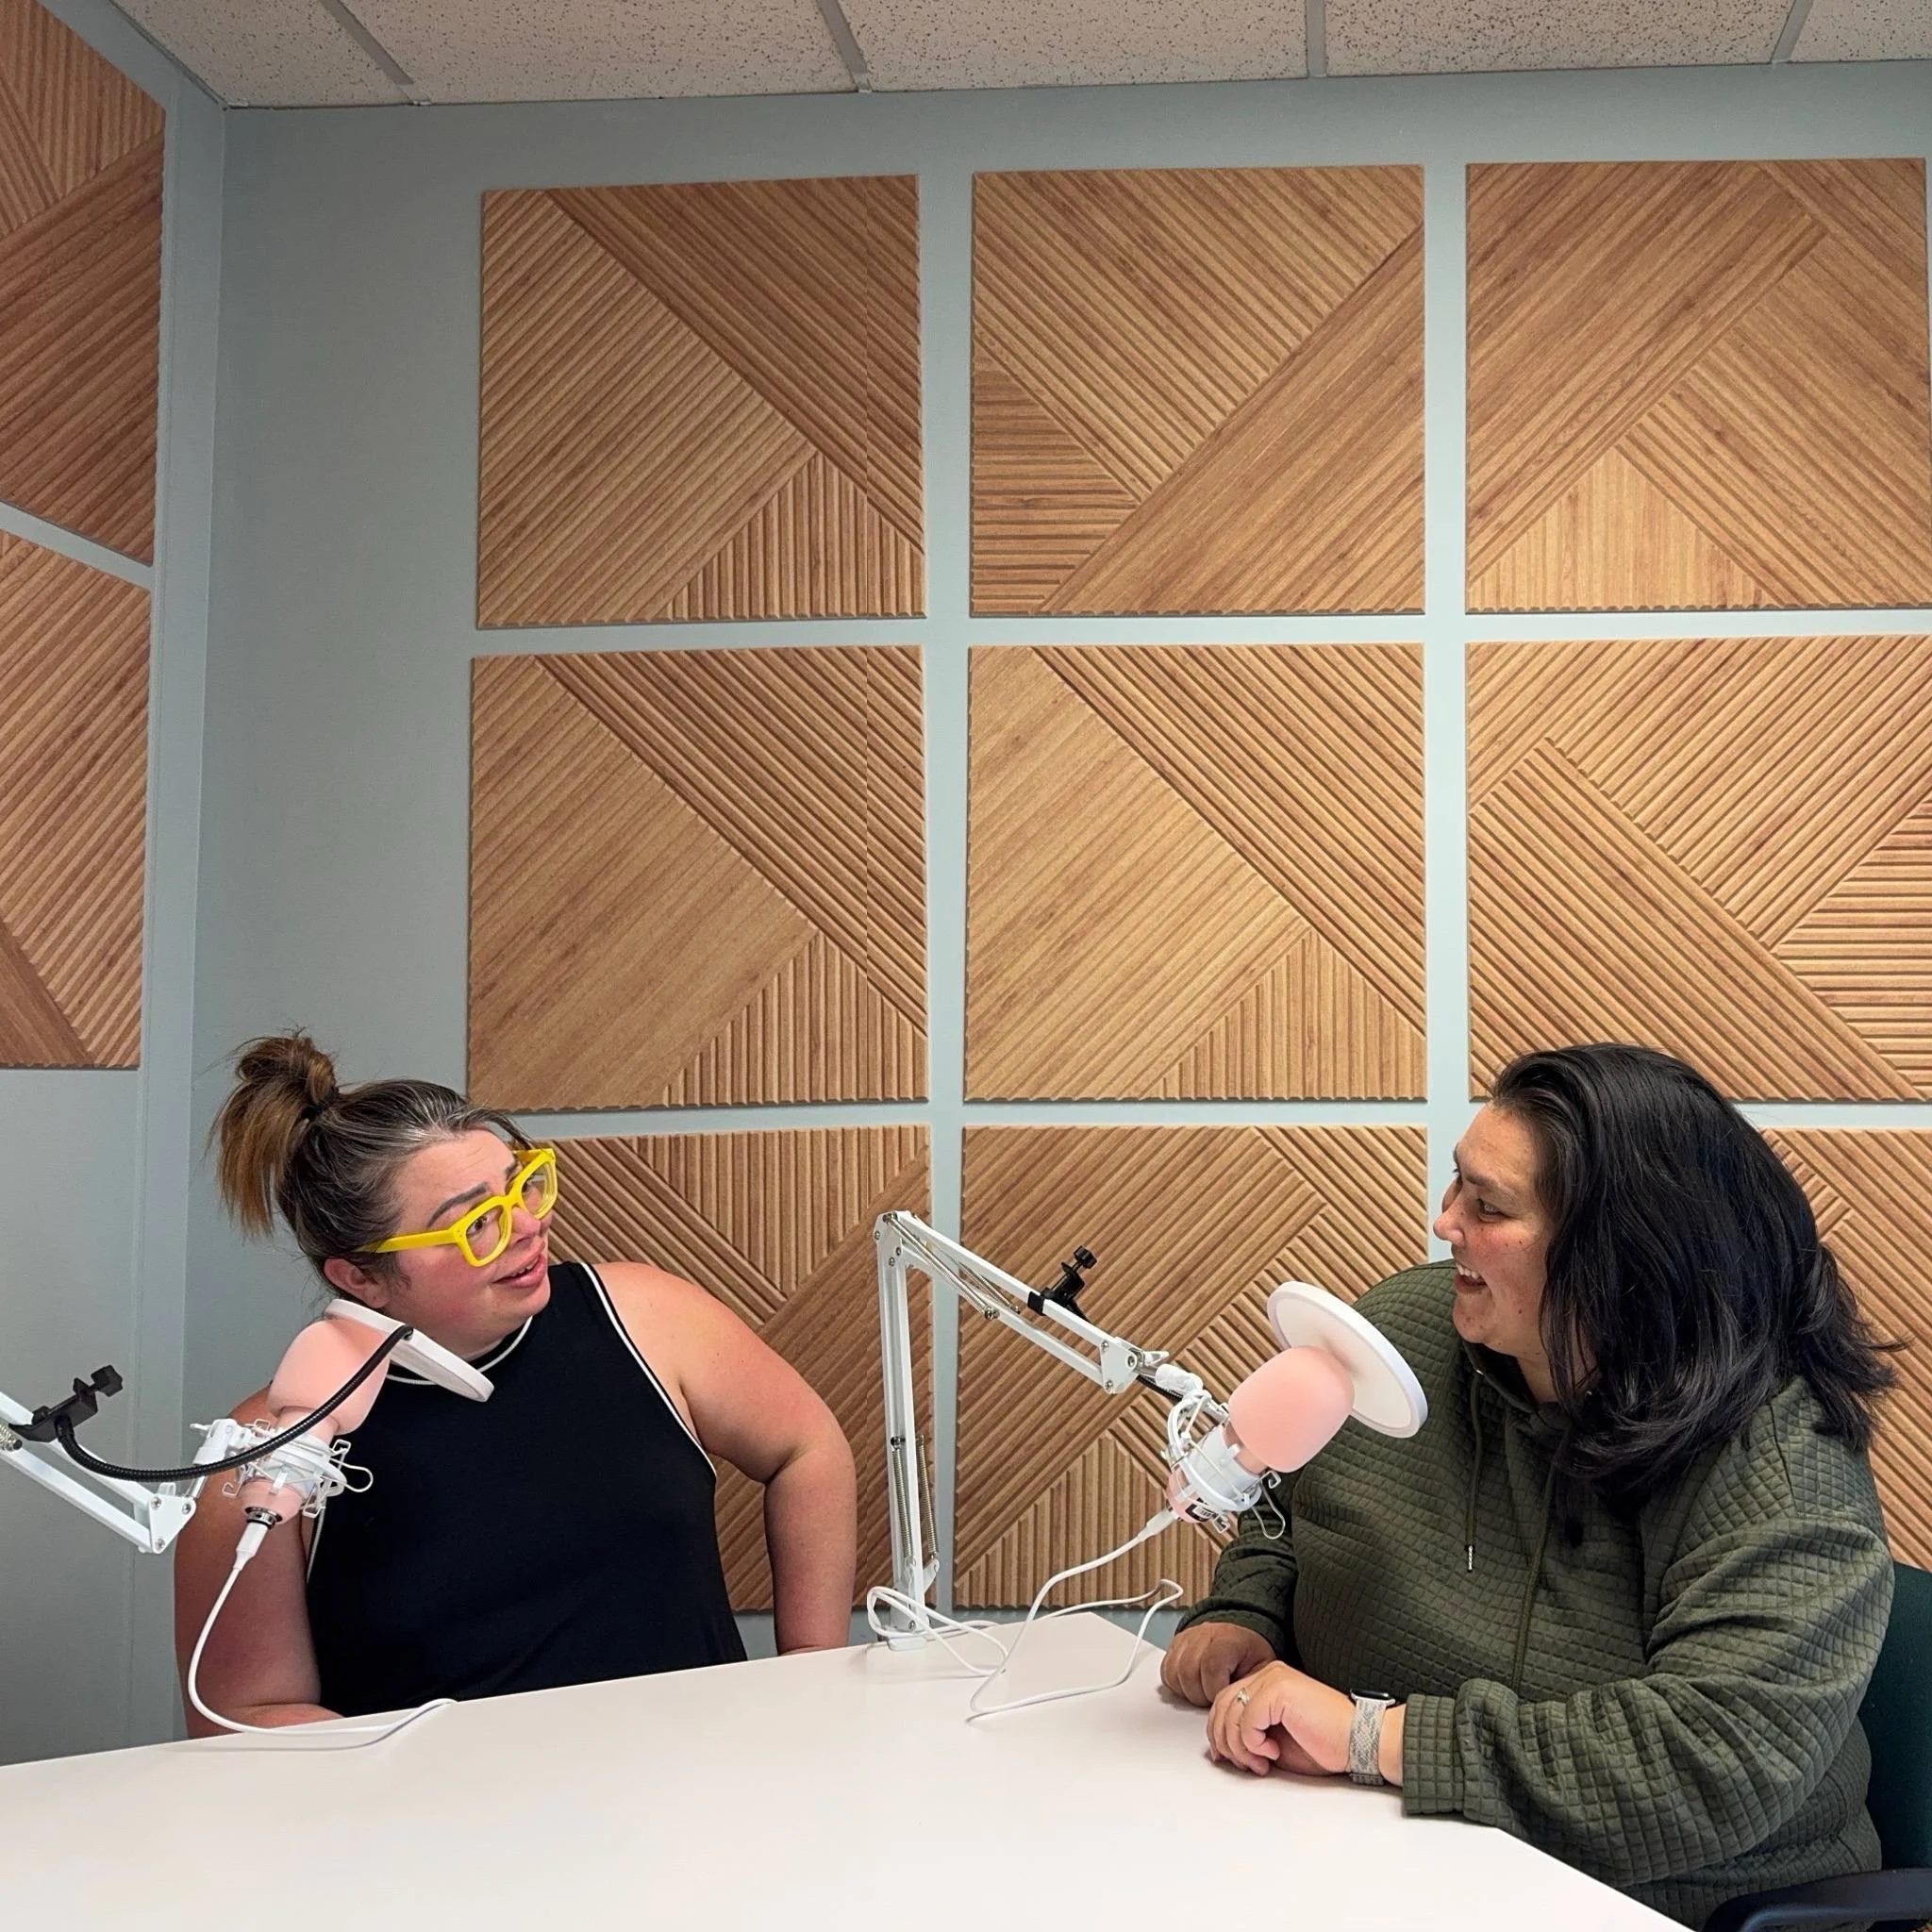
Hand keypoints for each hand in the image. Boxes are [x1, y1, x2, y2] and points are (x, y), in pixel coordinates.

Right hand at [1161, 1620, 1276, 1706]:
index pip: (1211, 1665)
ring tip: (1204, 1691)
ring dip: (1188, 1691)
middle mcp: (1203, 1635)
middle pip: (1188, 1672)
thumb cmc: (1250, 1655)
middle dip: (1201, 1695)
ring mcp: (1187, 1638)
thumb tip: (1245, 1710)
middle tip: (1214, 1698)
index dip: (1214, 1689)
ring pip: (1174, 1673)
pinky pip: (1166, 1671)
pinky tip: (1193, 1685)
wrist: (1239, 1638)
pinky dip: (1177, 1685)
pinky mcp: (1174, 1645)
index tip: (1224, 1696)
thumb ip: (1250, 1688)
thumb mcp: (1261, 1669)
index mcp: (1228, 1639)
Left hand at [1207, 1662, 1352, 1777]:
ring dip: (1240, 1747)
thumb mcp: (1275, 1740)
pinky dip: (1253, 1743)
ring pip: (1230, 1713)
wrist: (1359, 1740)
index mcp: (1267, 1681)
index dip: (1218, 1731)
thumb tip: (1220, 1749)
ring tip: (1261, 1762)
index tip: (1226, 1758)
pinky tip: (1273, 1752)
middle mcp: (1267, 1674)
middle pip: (1221, 1705)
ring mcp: (1273, 1678)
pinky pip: (1246, 1719)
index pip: (1224, 1701)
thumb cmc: (1324, 1743)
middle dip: (1225, 1741)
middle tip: (1245, 1764)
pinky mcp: (1278, 1689)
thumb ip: (1249, 1735)